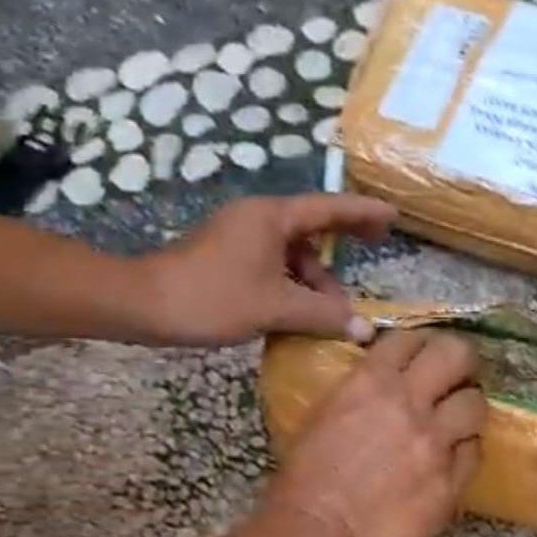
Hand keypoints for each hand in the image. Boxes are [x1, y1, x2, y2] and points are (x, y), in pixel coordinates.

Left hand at [138, 193, 395, 345]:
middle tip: (375, 246)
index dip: (364, 212)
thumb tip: (365, 329)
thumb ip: (322, 315)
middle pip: (312, 225)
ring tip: (331, 310)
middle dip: (342, 241)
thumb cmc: (213, 297)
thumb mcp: (274, 307)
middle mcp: (258, 217)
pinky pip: (271, 261)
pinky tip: (298, 310)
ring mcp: (239, 234)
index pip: (331, 207)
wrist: (143, 304)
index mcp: (273, 216)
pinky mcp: (225, 254)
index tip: (393, 215)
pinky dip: (290, 281)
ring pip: (290, 249)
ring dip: (313, 276)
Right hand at [265, 331, 485, 536]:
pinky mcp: (451, 483)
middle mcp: (411, 403)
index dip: (420, 343)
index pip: (411, 338)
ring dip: (466, 407)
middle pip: (457, 355)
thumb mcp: (323, 415)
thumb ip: (358, 393)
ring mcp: (436, 443)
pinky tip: (451, 459)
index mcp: (372, 382)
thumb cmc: (303, 479)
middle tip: (455, 373)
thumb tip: (378, 387)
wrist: (317, 536)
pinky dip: (465, 451)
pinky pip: (474, 453)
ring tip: (456, 419)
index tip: (422, 353)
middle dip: (461, 360)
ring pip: (475, 404)